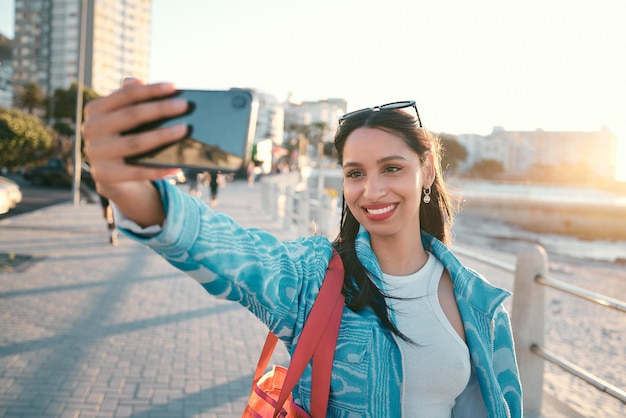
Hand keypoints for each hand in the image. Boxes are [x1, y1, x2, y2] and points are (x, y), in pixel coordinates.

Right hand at [82, 78, 187, 225]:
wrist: (112, 176)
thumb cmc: (124, 138)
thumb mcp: (124, 118)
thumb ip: (128, 98)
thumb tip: (137, 81)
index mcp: (95, 110)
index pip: (126, 95)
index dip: (151, 90)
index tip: (174, 86)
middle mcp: (91, 129)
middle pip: (130, 116)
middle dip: (160, 109)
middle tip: (184, 105)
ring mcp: (96, 153)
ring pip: (134, 143)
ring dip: (162, 136)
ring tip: (184, 130)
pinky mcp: (105, 175)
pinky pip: (137, 172)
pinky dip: (159, 169)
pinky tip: (177, 165)